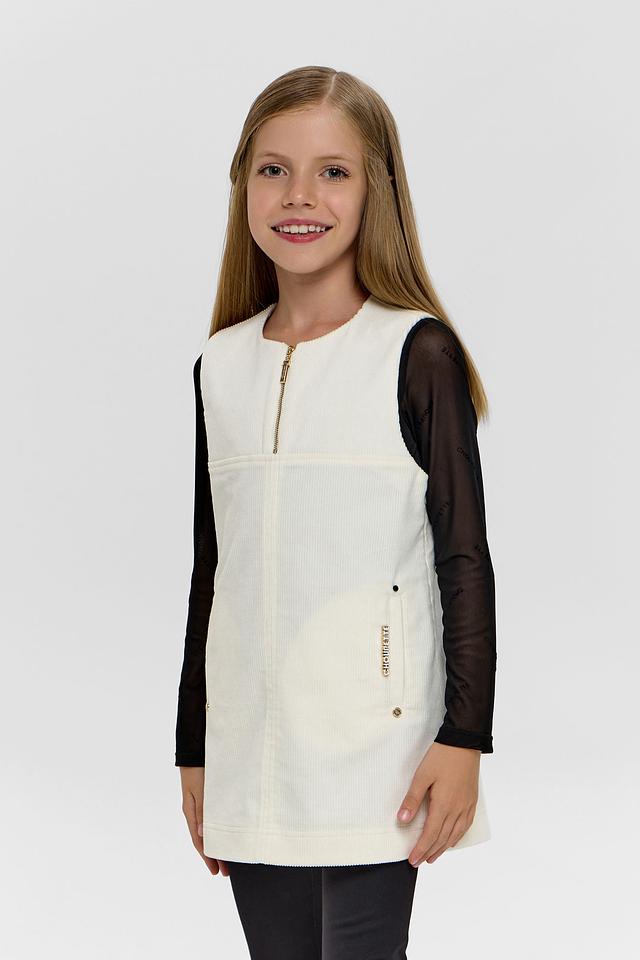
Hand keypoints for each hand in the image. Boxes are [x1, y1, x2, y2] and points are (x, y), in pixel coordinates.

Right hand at [179, 766, 229, 876]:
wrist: (195, 749)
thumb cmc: (199, 768)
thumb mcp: (201, 790)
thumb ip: (202, 811)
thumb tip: (204, 834)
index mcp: (191, 811)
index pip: (199, 840)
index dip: (208, 856)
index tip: (216, 871)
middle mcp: (194, 811)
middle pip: (203, 838)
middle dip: (213, 855)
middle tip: (224, 871)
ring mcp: (199, 804)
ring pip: (207, 830)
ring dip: (216, 843)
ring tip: (225, 858)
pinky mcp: (206, 797)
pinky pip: (210, 820)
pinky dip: (216, 830)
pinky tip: (223, 833)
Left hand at [396, 741, 479, 865]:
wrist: (464, 743)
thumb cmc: (441, 757)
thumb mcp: (422, 776)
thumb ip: (412, 799)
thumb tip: (403, 821)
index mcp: (444, 805)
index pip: (431, 835)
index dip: (421, 849)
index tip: (412, 859)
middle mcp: (457, 809)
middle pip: (442, 838)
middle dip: (429, 852)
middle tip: (419, 861)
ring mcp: (467, 806)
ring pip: (455, 834)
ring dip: (443, 848)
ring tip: (432, 856)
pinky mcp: (472, 801)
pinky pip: (465, 825)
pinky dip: (457, 837)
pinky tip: (451, 840)